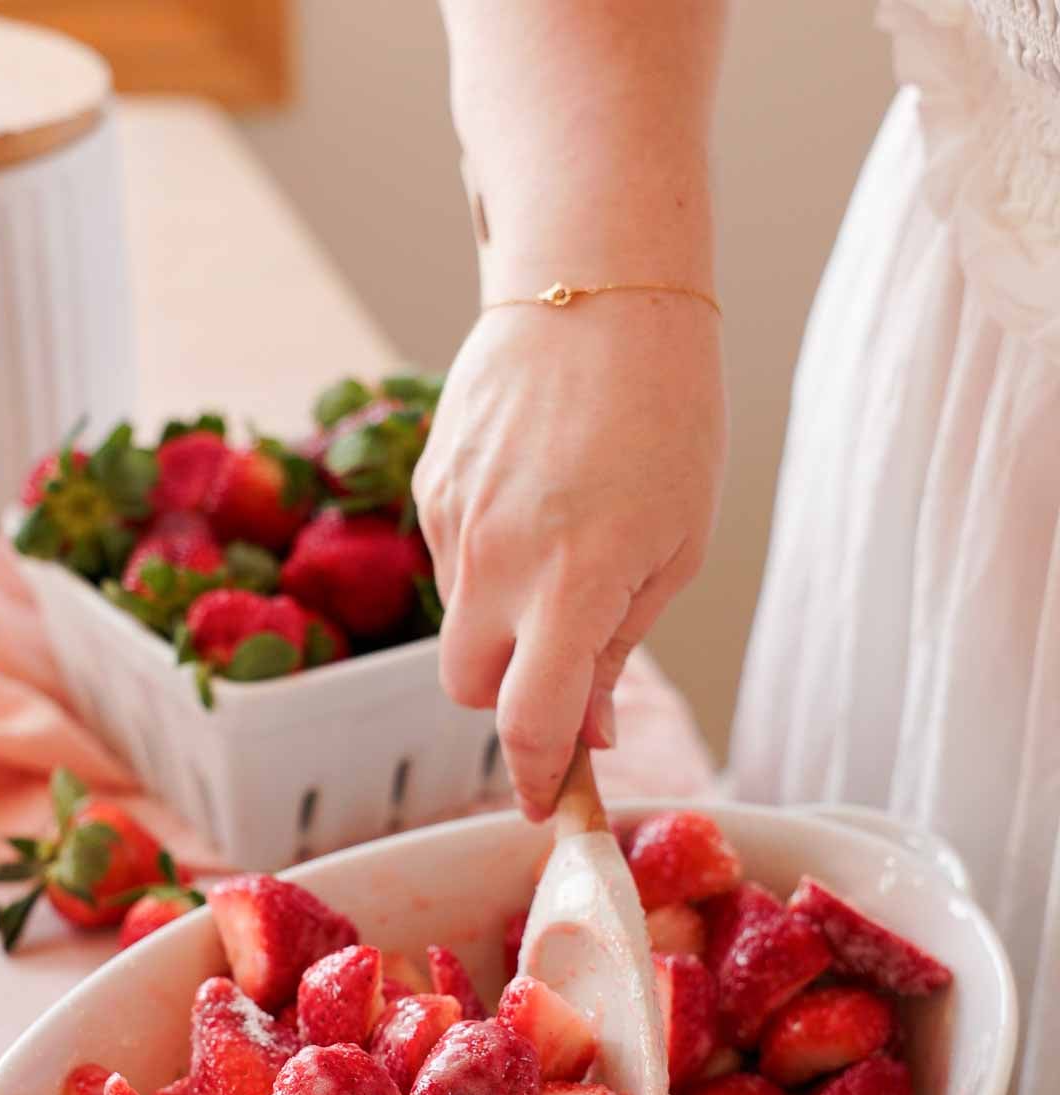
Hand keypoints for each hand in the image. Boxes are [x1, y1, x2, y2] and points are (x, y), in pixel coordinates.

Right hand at [413, 295, 726, 818]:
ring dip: (502, 621)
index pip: (527, 723)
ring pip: (458, 623)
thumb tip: (587, 731)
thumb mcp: (676, 547)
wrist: (601, 283)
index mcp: (572, 583)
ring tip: (566, 540)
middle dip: (509, 697)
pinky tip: (534, 501)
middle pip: (469, 690)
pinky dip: (487, 562)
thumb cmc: (668, 415)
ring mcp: (451, 521)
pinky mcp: (429, 485)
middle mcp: (495, 561)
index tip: (543, 800)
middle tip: (565, 660)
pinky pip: (450, 560)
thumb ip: (618, 648)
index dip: (532, 776)